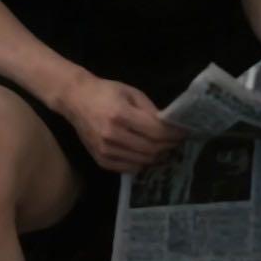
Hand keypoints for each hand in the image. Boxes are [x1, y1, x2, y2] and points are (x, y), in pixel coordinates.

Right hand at [56, 71, 188, 174]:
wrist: (75, 100)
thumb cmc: (105, 92)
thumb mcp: (131, 93)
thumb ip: (151, 111)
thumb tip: (170, 127)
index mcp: (120, 115)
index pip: (156, 132)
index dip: (174, 134)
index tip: (184, 132)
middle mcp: (112, 135)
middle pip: (152, 149)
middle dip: (169, 146)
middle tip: (176, 141)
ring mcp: (105, 150)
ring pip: (143, 161)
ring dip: (157, 156)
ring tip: (164, 147)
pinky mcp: (101, 160)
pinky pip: (129, 168)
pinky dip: (142, 163)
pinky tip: (146, 153)